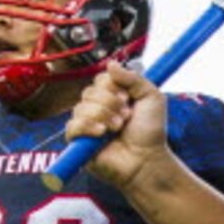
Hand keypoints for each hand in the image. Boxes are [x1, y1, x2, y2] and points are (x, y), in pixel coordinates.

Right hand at [64, 63, 174, 193]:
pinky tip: (102, 133)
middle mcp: (98, 108)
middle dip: (109, 102)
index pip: (100, 79)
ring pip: (80, 107)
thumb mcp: (151, 97)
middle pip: (89, 91)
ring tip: (118, 128)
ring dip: (103, 115)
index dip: (112, 86)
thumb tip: (111, 64)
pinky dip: (88, 127)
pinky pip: (72, 126)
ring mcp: (88, 125)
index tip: (127, 98)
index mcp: (113, 96)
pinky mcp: (79, 142)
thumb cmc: (150, 132)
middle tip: (126, 116)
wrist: (147, 159)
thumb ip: (133, 78)